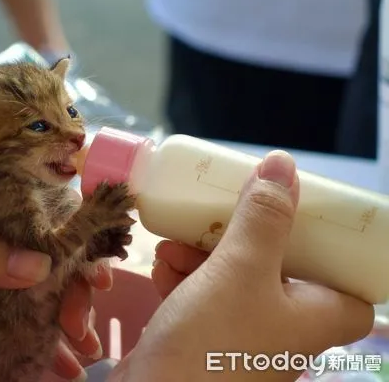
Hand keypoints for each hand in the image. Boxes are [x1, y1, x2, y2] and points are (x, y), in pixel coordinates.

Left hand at [0, 151, 106, 379]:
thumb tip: (42, 272)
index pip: (43, 199)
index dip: (77, 229)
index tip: (97, 264)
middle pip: (42, 246)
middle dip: (68, 281)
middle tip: (84, 316)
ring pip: (24, 278)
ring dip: (50, 309)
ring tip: (76, 345)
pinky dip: (20, 326)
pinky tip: (43, 352)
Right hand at [109, 150, 374, 381]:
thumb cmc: (212, 341)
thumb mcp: (241, 270)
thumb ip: (263, 218)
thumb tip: (284, 165)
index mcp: (319, 314)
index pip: (345, 269)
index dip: (325, 235)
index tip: (295, 206)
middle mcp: (288, 325)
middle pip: (281, 262)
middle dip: (241, 233)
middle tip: (221, 208)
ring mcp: (246, 333)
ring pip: (236, 275)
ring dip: (203, 252)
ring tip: (173, 242)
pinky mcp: (210, 338)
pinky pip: (205, 295)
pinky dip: (186, 277)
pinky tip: (162, 266)